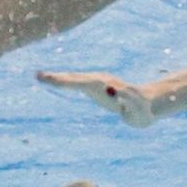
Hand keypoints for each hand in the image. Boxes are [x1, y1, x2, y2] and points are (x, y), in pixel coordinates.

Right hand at [37, 70, 156, 127]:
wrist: (148, 105)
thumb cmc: (143, 110)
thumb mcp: (138, 108)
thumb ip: (129, 101)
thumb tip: (118, 94)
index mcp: (106, 85)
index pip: (82, 83)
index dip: (66, 82)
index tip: (51, 81)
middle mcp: (100, 81)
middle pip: (75, 78)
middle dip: (57, 78)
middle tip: (38, 76)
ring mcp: (97, 83)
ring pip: (74, 79)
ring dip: (58, 78)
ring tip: (40, 76)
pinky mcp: (96, 88)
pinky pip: (77, 83)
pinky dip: (64, 81)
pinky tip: (54, 80)